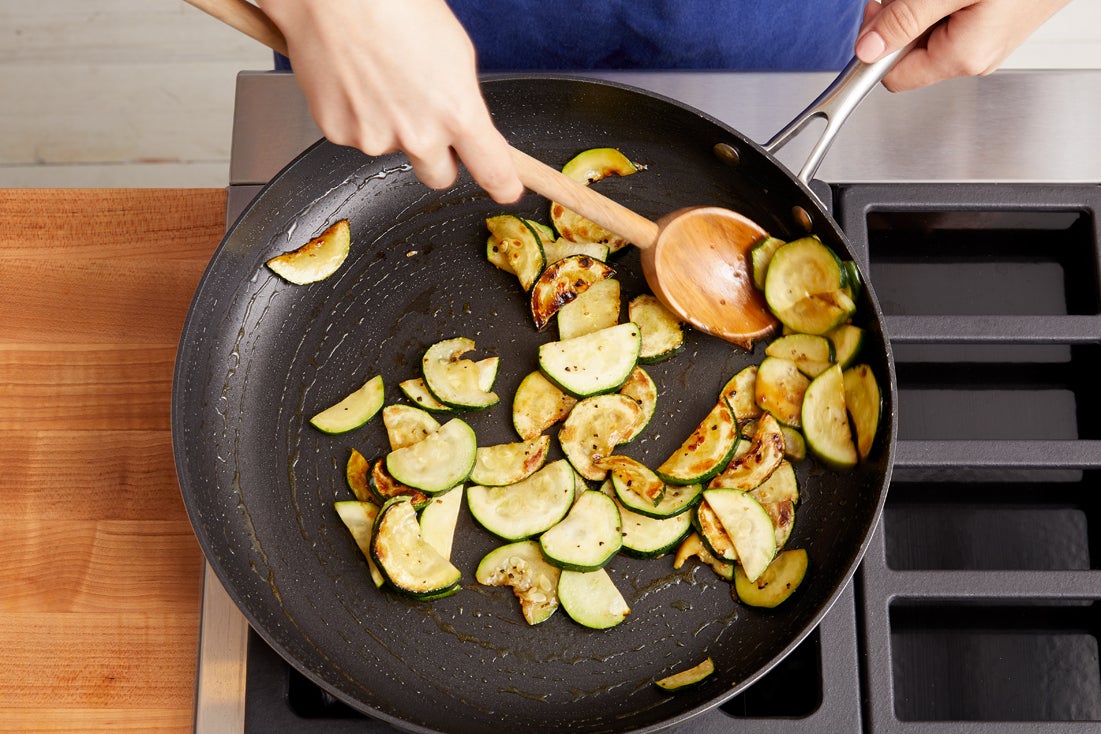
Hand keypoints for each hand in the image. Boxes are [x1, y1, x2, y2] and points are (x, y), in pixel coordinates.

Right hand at [256, 0, 522, 202]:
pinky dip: (356, 115)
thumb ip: (463, 101)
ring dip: (391, 126)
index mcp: (458, 112)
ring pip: (393, 150)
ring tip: (379, 77)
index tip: (506, 188)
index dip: (503, 184)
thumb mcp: (454, 52)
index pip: (493, 171)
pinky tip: (354, 79)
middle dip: (437, 155)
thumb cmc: (395, 5)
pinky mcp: (338, 133)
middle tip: (424, 116)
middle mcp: (418, 135)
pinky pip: (356, 135)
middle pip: (439, 176)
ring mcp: (375, 138)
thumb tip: (467, 126)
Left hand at [854, 0, 1072, 91]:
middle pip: (910, 53)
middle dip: (901, 19)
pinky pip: (950, 21)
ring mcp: (985, 44)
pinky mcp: (992, 26)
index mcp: (962, 58)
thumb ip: (906, 19)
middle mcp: (974, 59)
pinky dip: (942, 4)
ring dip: (921, 7)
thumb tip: (867, 48)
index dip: (877, 47)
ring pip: (928, 34)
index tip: (876, 15)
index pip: (893, 78)